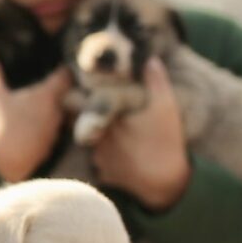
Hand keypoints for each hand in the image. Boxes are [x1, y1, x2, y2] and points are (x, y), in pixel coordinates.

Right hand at [0, 61, 72, 181]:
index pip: (64, 77)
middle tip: (55, 88)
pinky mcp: (49, 147)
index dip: (64, 71)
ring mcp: (54, 131)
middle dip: (61, 93)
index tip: (64, 68)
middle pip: (65, 98)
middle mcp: (56, 112)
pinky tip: (33, 132)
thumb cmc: (2, 122)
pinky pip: (50, 135)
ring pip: (59, 117)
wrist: (7, 159)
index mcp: (47, 95)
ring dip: (52, 113)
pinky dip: (44, 131)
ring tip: (42, 110)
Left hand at [90, 57, 191, 210]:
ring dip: (96, 138)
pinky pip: (96, 162)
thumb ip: (156, 81)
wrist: (166, 182)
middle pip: (79, 123)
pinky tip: (119, 155)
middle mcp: (97, 138)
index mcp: (107, 118)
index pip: (75, 103)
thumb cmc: (165, 142)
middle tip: (100, 112)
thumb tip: (150, 60)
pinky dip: (104, 157)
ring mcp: (98, 158)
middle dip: (85, 117)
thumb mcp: (166, 107)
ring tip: (113, 134)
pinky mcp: (104, 175)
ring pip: (88, 143)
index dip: (77, 97)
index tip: (85, 93)